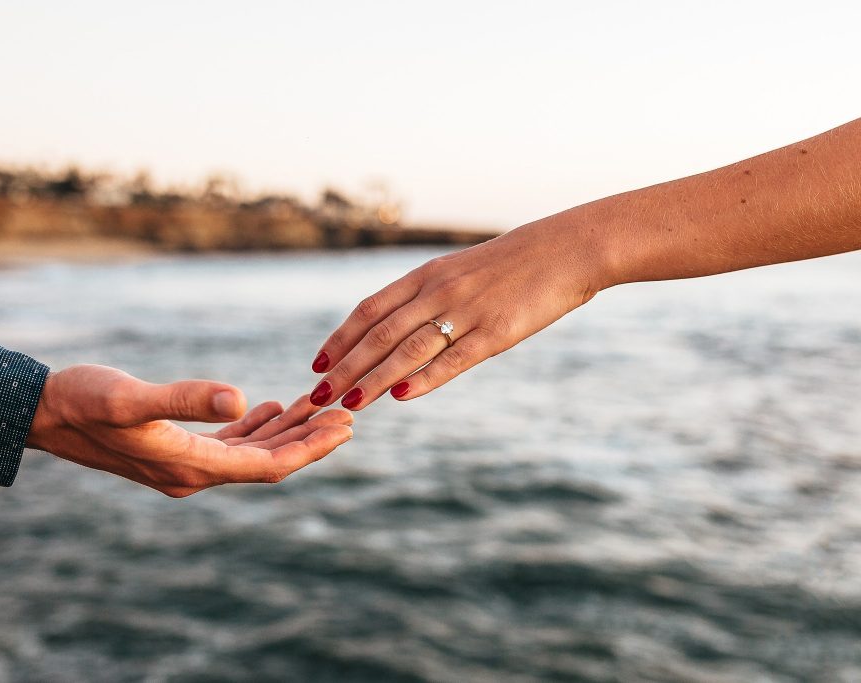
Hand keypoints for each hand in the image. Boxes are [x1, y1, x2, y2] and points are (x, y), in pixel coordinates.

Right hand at [26, 365, 352, 496]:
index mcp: (191, 466)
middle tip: (349, 414)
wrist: (41, 414)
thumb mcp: (131, 398)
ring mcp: (183, 464)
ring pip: (251, 452)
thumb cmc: (83, 401)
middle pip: (267, 462)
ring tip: (321, 407)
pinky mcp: (173, 449)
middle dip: (310, 440)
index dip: (311, 448)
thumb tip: (242, 400)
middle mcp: (192, 473)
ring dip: (287, 431)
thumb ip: (185, 400)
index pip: (268, 465)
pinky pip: (228, 444)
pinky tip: (273, 407)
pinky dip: (256, 428)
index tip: (346, 425)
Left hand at [309, 216, 603, 409]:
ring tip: (348, 403)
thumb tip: (395, 330)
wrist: (565, 250)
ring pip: (408, 350)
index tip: (317, 364)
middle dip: (345, 367)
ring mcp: (466, 312)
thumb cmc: (511, 265)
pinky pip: (452, 360)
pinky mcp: (495, 333)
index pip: (369, 309)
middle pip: (379, 334)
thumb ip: (427, 297)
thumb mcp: (460, 271)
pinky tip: (400, 396)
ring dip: (373, 379)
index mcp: (426, 275)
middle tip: (317, 395)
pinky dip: (423, 379)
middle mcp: (438, 292)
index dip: (340, 339)